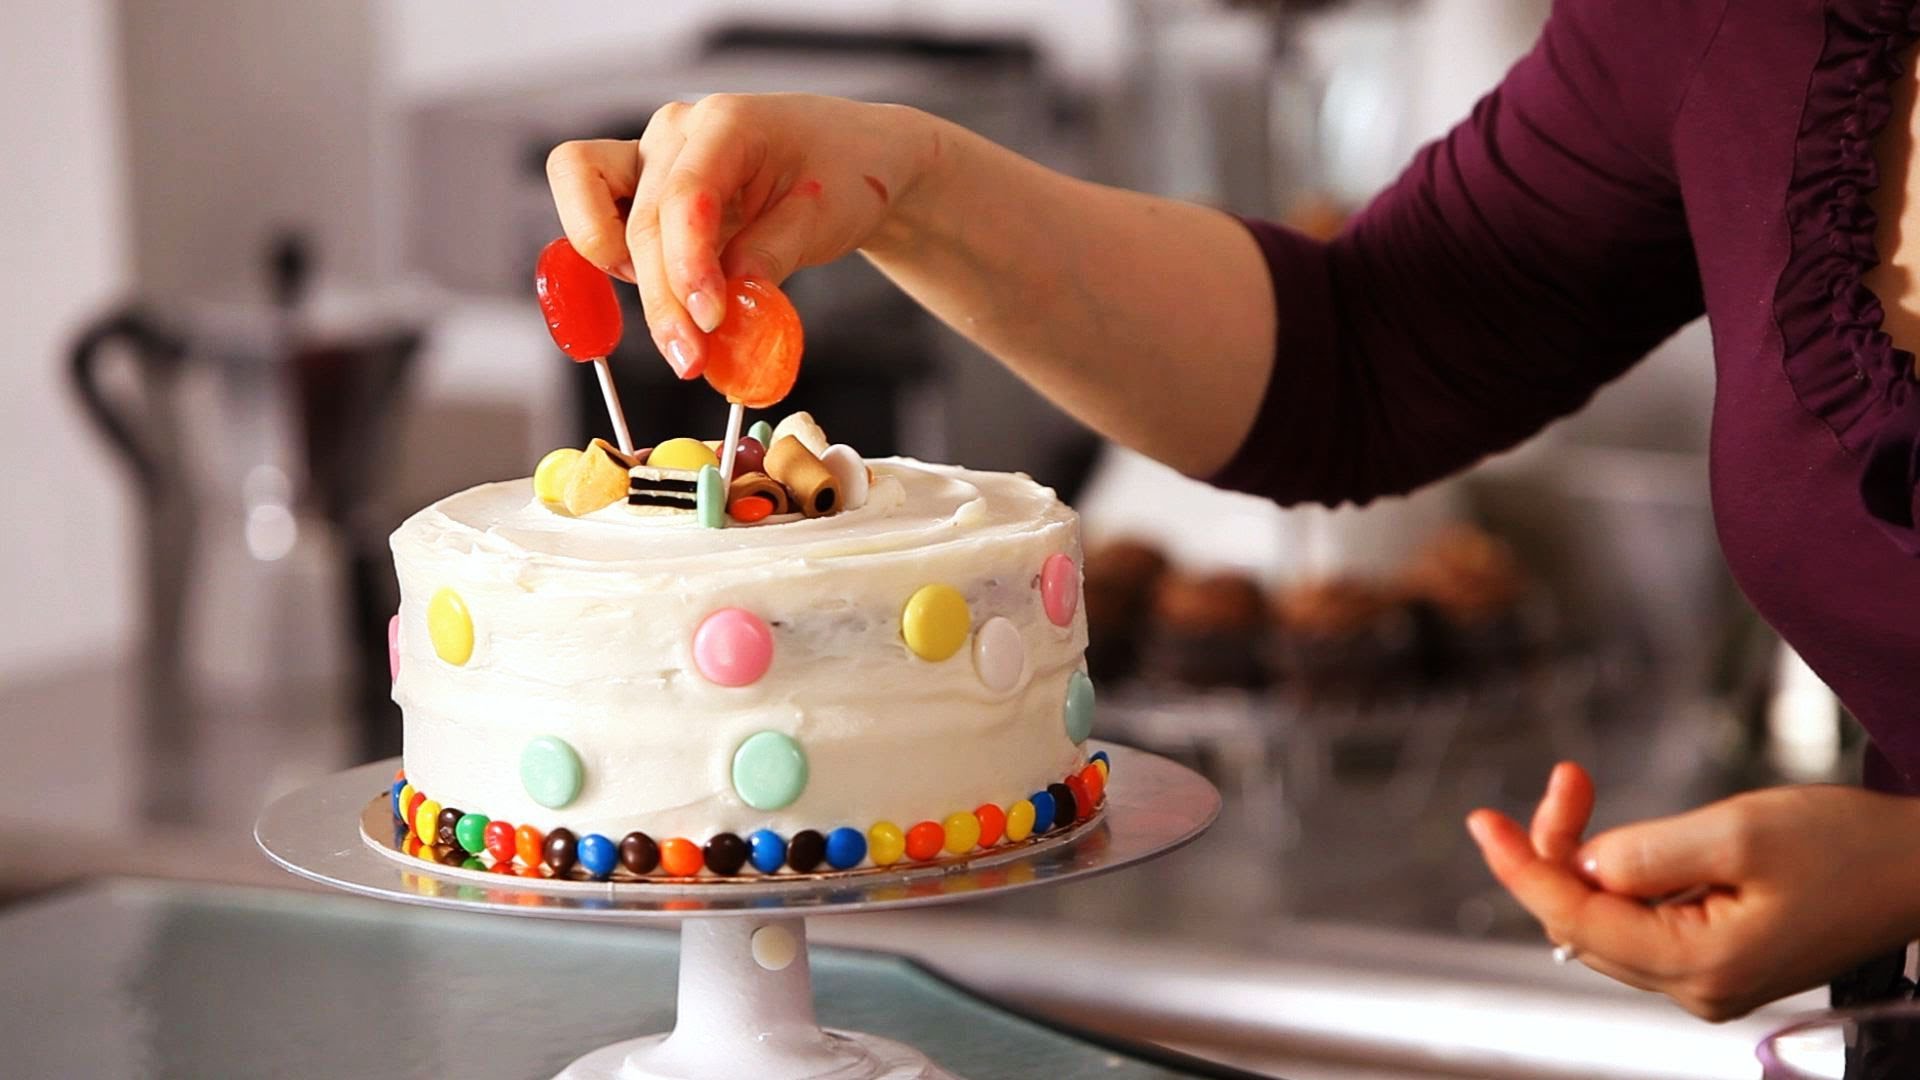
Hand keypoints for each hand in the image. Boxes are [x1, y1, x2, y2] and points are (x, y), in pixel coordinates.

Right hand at [545, 94, 938, 377]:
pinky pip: (597, 217)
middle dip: (662, 297)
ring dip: (625, 280)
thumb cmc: (842, 173)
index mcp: (726, 123)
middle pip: (642, 221)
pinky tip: (659, 299)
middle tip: (692, 357)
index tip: (709, 321)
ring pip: (600, 214)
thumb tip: (722, 312)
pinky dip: (612, 262)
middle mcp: (676, 133)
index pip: (685, 197)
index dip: (688, 265)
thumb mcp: (822, 218)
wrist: (849, 155)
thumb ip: (768, 258)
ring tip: (675, 328)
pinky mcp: (644, 188)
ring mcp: (652, 157)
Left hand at [1468, 763, 1919, 1019]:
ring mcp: (1705, 978)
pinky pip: (1637, 918)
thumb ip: (1648, 853)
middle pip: (1580, 921)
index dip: (1521, 868)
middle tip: (1566, 779)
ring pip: (1603, 919)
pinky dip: (1616, 871)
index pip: (1575, 920)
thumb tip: (1583, 867)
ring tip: (1578, 786)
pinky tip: (1623, 833)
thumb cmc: (1847, 846)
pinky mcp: (1716, 958)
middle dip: (1553, 849)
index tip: (1481, 821)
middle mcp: (1695, 987)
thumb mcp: (1741, 833)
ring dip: (1580, 855)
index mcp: (1700, 966)